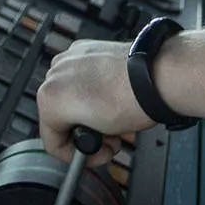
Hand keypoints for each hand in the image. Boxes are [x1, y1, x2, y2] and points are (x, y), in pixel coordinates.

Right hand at [36, 39, 144, 164]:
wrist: (154, 76)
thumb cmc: (131, 103)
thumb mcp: (99, 136)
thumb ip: (80, 136)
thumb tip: (85, 134)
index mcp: (50, 98)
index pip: (53, 142)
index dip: (75, 155)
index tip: (92, 154)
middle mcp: (54, 74)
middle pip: (60, 116)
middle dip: (84, 131)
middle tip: (106, 139)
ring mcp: (70, 58)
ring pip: (70, 95)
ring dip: (87, 110)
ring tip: (110, 119)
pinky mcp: (85, 48)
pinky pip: (81, 76)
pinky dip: (92, 88)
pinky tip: (109, 95)